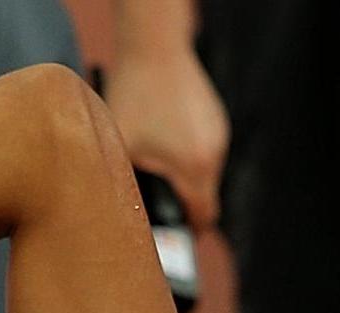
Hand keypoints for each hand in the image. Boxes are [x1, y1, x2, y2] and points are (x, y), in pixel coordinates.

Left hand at [103, 45, 229, 231]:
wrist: (155, 45)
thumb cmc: (134, 94)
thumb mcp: (122, 149)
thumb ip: (127, 187)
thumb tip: (123, 221)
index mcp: (195, 167)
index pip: (203, 218)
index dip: (188, 233)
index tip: (173, 240)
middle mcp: (213, 153)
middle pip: (205, 198)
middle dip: (182, 205)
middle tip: (156, 206)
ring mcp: (218, 134)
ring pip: (204, 173)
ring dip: (183, 178)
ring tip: (156, 166)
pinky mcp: (215, 118)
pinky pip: (203, 149)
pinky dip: (186, 154)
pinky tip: (164, 140)